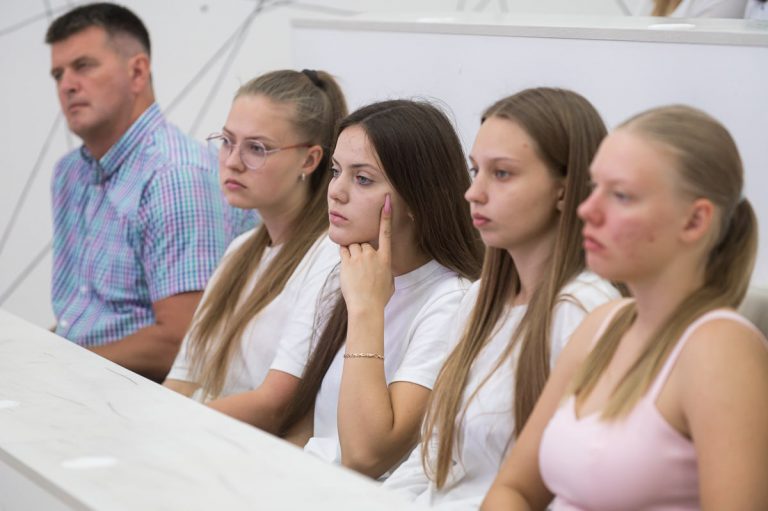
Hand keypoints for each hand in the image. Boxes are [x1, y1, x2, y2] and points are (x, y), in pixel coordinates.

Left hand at [339, 195, 394, 313]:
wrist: (366, 307)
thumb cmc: (379, 299)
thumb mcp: (390, 283)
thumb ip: (386, 271)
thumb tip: (383, 269)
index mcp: (385, 258)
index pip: (386, 233)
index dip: (386, 216)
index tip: (387, 202)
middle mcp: (373, 254)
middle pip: (363, 242)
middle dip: (361, 250)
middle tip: (361, 268)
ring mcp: (359, 257)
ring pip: (353, 245)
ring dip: (352, 253)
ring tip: (354, 269)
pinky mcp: (347, 262)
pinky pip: (343, 250)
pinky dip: (344, 254)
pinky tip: (346, 264)